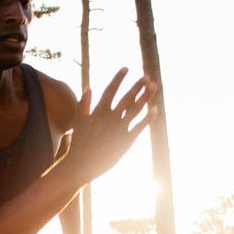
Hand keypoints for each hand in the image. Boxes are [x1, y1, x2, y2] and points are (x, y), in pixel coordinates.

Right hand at [64, 68, 153, 183]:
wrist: (81, 165)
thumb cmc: (79, 144)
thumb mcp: (78, 122)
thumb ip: (83, 104)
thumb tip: (89, 87)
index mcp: (98, 111)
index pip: (111, 89)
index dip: (119, 78)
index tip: (126, 68)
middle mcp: (111, 117)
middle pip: (127, 97)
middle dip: (138, 86)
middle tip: (147, 76)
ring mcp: (120, 128)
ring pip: (136, 108)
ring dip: (146, 96)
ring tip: (154, 86)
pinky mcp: (126, 140)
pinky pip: (140, 126)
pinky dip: (148, 117)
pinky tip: (155, 109)